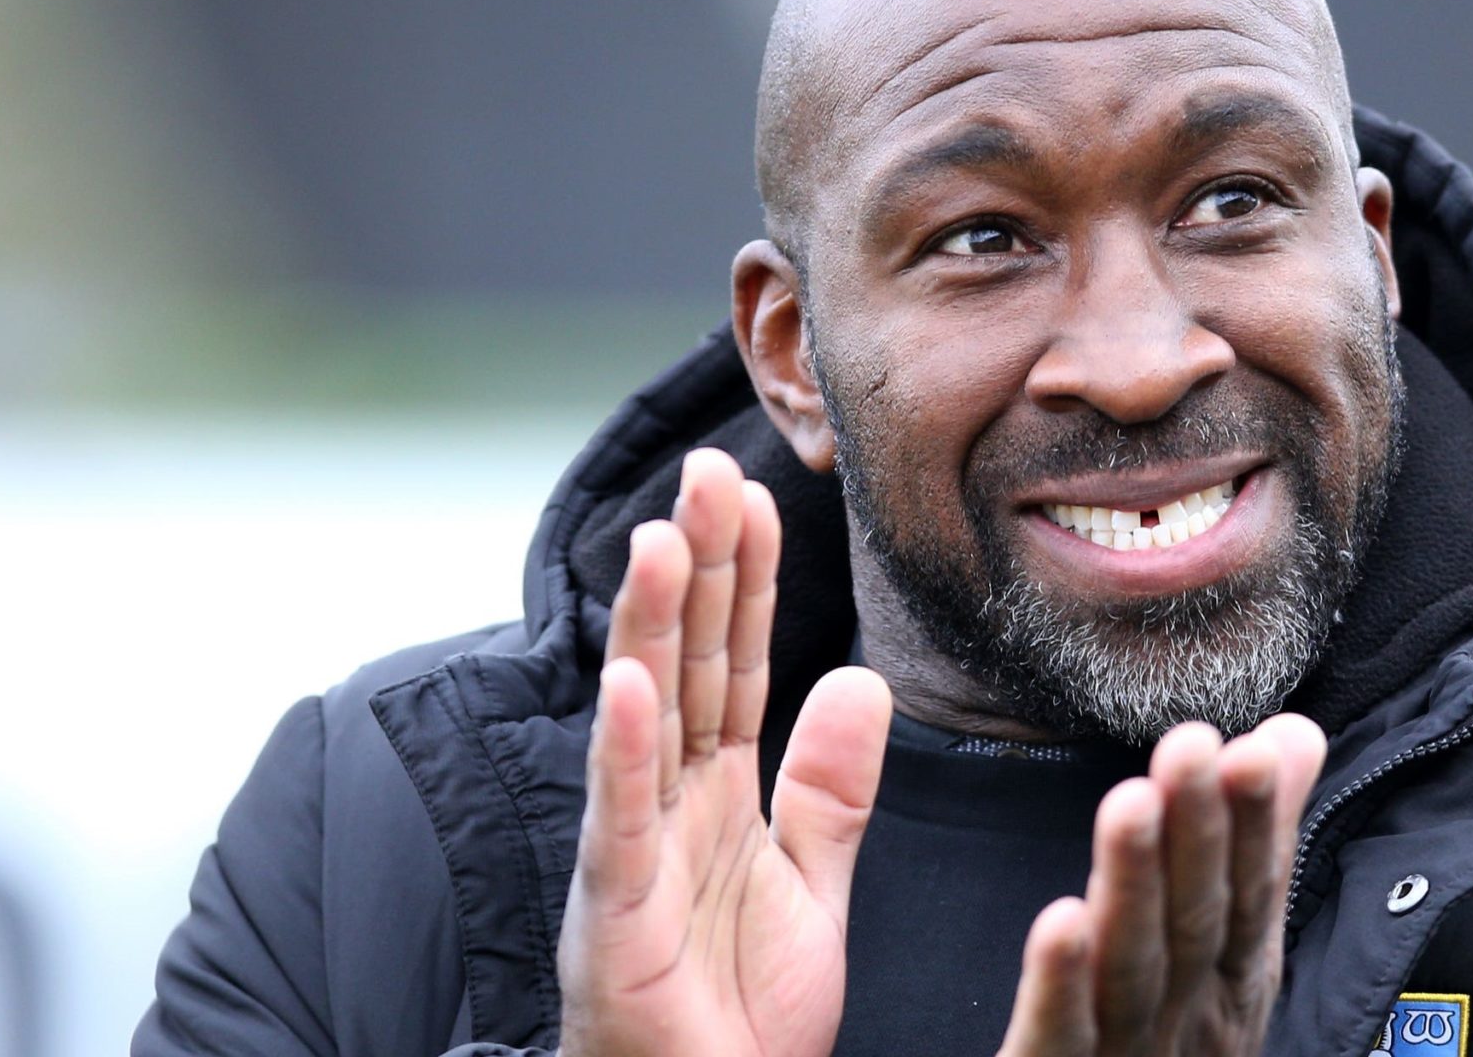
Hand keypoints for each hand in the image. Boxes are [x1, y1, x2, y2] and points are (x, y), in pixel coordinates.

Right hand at [557, 448, 892, 1056]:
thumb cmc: (739, 1021)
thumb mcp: (813, 888)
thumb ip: (831, 788)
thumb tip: (856, 676)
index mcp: (721, 796)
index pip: (739, 662)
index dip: (747, 580)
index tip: (757, 492)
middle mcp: (670, 807)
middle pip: (690, 664)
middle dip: (697, 567)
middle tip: (706, 469)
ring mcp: (635, 852)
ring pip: (647, 718)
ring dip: (652, 626)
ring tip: (661, 537)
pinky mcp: (616, 911)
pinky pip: (622, 818)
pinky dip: (622, 749)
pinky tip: (629, 681)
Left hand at [997, 716, 1328, 1056]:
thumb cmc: (1167, 1048)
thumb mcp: (1219, 950)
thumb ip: (1251, 845)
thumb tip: (1294, 732)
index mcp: (1226, 987)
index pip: (1250, 894)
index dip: (1257, 825)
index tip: (1257, 745)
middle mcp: (1189, 1025)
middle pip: (1198, 923)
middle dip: (1202, 834)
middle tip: (1192, 745)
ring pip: (1135, 970)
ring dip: (1135, 887)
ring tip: (1130, 803)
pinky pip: (1060, 1038)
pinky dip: (1064, 985)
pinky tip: (1060, 921)